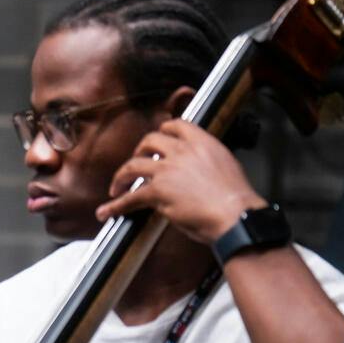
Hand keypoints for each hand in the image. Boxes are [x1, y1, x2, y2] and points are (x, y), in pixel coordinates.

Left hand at [97, 119, 266, 244]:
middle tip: (135, 163)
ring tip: (117, 187)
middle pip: (149, 141)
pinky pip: (131, 197)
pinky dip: (116, 206)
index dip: (162, 132)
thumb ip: (206, 161)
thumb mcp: (226, 166)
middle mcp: (183, 151)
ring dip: (121, 177)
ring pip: (133, 165)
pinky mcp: (158, 191)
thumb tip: (196, 170)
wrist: (236, 216)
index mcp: (203, 142)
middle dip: (139, 151)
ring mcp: (168, 170)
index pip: (175, 126)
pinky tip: (106, 211)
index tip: (157, 140)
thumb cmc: (236, 199)